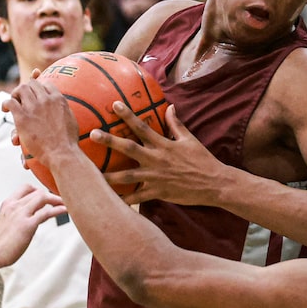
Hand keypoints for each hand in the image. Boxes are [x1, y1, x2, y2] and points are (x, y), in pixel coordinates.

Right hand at [0, 183, 66, 266]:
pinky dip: (58, 210)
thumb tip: (33, 214)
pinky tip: (64, 210)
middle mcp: (15, 205)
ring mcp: (21, 214)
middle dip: (51, 195)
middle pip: (37, 192)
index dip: (38, 190)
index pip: (26, 187)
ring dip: (56, 200)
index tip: (46, 195)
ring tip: (64, 203)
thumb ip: (18, 214)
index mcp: (8, 203)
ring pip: (43, 197)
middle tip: (59, 201)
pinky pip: (46, 213)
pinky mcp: (28, 224)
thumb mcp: (6, 220)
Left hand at [2, 78, 81, 167]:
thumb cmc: (68, 141)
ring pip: (20, 89)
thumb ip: (65, 110)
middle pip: (32, 84)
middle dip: (26, 89)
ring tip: (13, 100)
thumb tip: (63, 107)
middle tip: (22, 97)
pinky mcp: (22, 117)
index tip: (36, 93)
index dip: (39, 87)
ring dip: (15, 94)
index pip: (46, 84)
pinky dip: (5, 104)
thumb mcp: (71, 119)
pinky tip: (5, 109)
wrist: (61, 152)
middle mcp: (46, 100)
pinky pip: (10, 102)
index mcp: (58, 99)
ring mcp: (33, 107)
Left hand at [89, 103, 224, 205]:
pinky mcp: (158, 192)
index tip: (114, 105)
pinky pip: (137, 198)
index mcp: (163, 144)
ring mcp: (156, 177)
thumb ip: (176, 124)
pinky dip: (124, 201)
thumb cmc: (202, 160)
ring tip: (92, 175)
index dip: (128, 115)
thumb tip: (170, 107)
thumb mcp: (189, 139)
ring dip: (109, 175)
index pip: (142, 127)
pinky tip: (110, 202)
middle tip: (92, 134)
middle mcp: (156, 159)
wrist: (215, 183)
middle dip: (110, 141)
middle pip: (129, 148)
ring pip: (127, 176)